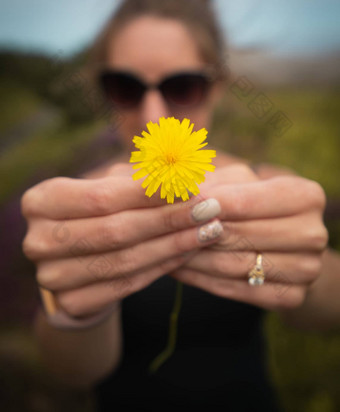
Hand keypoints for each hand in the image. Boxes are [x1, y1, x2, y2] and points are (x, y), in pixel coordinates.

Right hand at [20, 164, 222, 317]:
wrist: (79, 254)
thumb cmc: (100, 208)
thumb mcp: (113, 184)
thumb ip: (142, 174)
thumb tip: (185, 166)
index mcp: (40, 201)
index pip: (102, 197)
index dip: (150, 192)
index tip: (193, 185)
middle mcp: (37, 241)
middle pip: (115, 231)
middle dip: (169, 219)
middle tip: (210, 209)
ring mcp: (51, 277)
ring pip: (125, 260)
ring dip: (174, 244)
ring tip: (209, 229)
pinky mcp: (72, 303)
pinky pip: (126, 285)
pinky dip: (162, 267)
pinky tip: (189, 251)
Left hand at [169, 164, 328, 311]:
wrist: (280, 242)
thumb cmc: (251, 201)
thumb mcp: (236, 182)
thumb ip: (211, 183)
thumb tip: (177, 188)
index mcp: (307, 196)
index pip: (247, 202)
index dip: (208, 204)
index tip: (177, 205)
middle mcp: (314, 234)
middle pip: (240, 235)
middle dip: (197, 233)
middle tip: (162, 230)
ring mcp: (307, 269)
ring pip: (234, 265)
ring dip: (193, 258)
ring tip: (163, 249)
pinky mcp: (291, 297)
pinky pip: (237, 290)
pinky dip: (202, 280)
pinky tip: (178, 269)